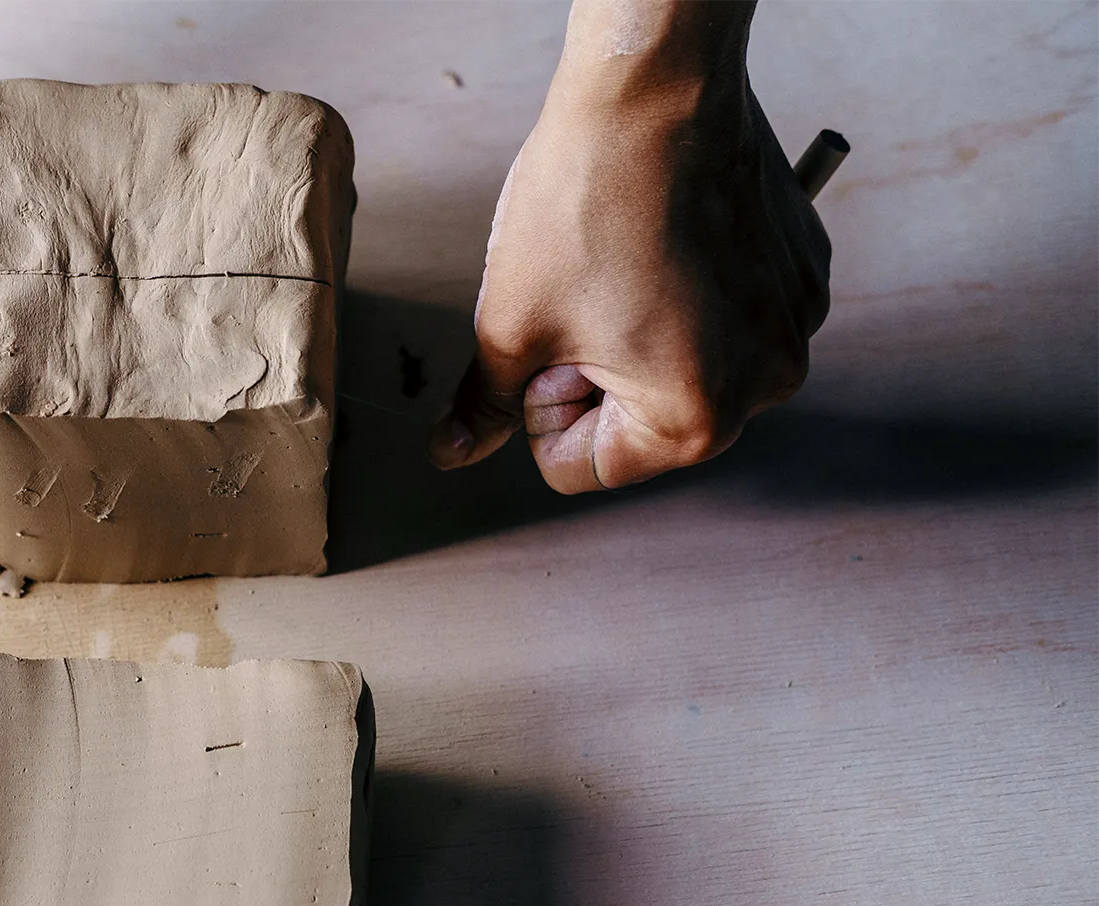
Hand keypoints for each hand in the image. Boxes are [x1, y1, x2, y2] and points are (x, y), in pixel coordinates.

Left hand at [430, 3, 829, 491]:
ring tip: (622, 260)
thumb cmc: (583, 204)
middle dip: (593, 373)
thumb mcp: (509, 324)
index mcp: (698, 419)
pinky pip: (723, 316)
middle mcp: (767, 384)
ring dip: (637, 334)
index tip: (552, 335)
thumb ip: (487, 406)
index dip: (541, 406)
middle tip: (584, 293)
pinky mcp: (803, 273)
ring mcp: (795, 326)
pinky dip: (685, 293)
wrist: (654, 89)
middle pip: (638, 425)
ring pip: (679, 368)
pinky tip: (664, 235)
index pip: (579, 467)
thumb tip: (451, 453)